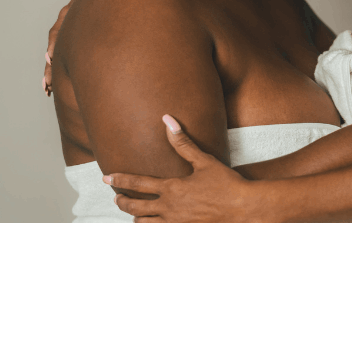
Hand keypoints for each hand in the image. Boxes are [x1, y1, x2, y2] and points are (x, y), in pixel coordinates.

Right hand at [44, 0, 90, 95]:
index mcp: (69, 16)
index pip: (57, 32)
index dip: (54, 45)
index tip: (51, 59)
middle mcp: (66, 28)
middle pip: (53, 50)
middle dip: (50, 66)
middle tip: (49, 82)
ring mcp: (70, 38)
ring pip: (55, 59)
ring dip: (50, 74)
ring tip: (48, 89)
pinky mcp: (76, 47)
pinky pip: (65, 64)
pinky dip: (58, 76)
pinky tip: (53, 89)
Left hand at [107, 116, 259, 222]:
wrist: (244, 209)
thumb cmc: (226, 184)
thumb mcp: (204, 161)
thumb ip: (183, 142)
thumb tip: (167, 119)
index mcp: (172, 189)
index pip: (137, 184)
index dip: (120, 180)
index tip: (107, 178)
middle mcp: (169, 209)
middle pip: (136, 208)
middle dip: (123, 202)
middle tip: (116, 198)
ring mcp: (176, 224)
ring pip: (145, 225)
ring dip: (137, 219)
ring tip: (135, 214)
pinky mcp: (185, 231)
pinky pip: (160, 232)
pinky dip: (152, 227)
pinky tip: (154, 223)